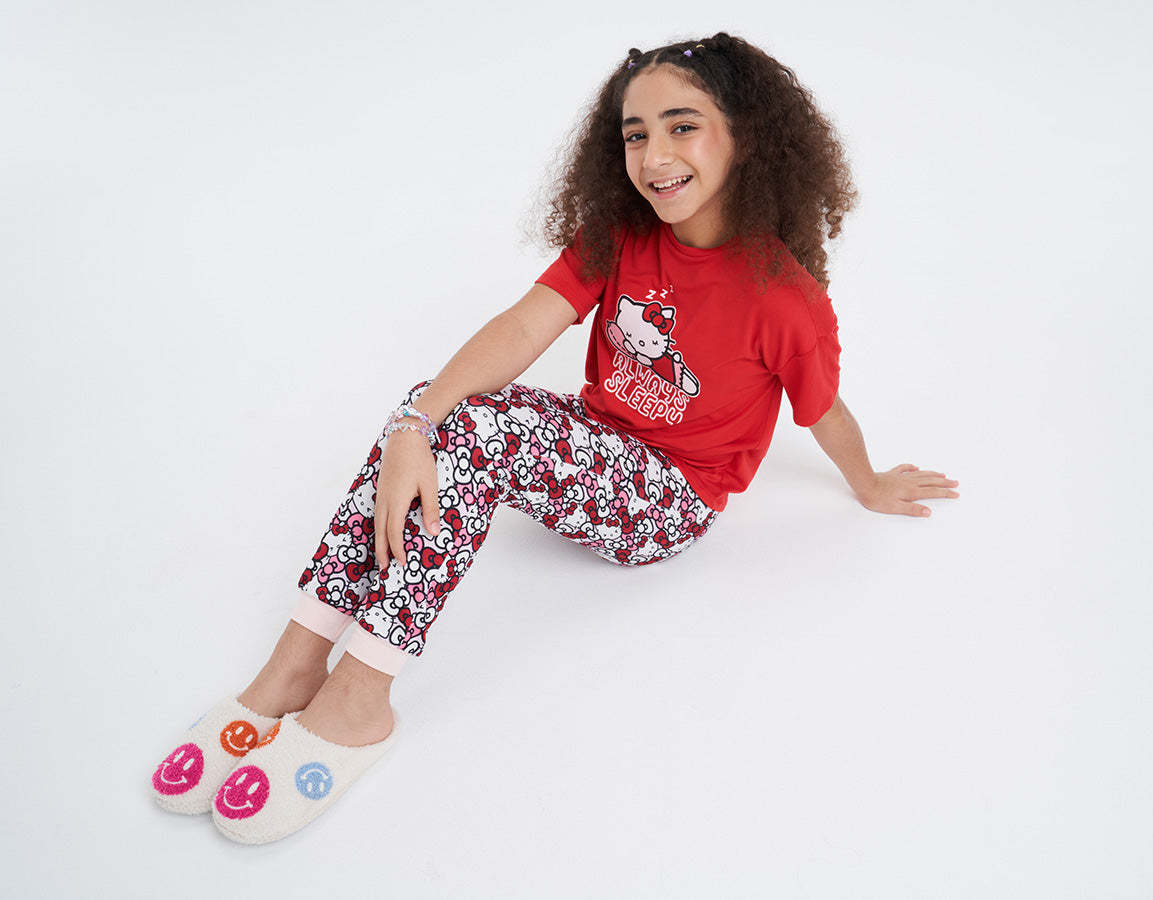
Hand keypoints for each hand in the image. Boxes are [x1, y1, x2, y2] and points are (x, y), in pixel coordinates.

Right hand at [373, 429, 442, 571]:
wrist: (405, 437)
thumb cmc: (419, 460)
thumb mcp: (430, 485)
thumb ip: (431, 509)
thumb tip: (434, 532)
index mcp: (396, 502)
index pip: (394, 533)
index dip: (397, 550)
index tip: (402, 563)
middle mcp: (385, 501)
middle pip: (380, 532)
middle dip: (382, 551)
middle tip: (385, 568)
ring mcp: (381, 495)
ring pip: (376, 523)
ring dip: (379, 540)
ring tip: (382, 554)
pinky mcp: (381, 489)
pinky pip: (377, 514)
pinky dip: (379, 527)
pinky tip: (382, 531)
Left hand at [855, 464, 958, 516]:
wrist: (864, 483)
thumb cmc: (878, 498)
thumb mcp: (896, 508)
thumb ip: (912, 510)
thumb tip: (928, 512)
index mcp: (912, 492)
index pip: (933, 492)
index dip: (945, 493)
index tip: (956, 493)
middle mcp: (909, 482)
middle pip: (931, 481)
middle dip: (944, 483)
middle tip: (955, 482)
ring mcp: (901, 477)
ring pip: (921, 474)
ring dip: (933, 474)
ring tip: (943, 474)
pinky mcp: (892, 474)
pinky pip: (905, 468)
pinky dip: (912, 467)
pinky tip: (916, 467)